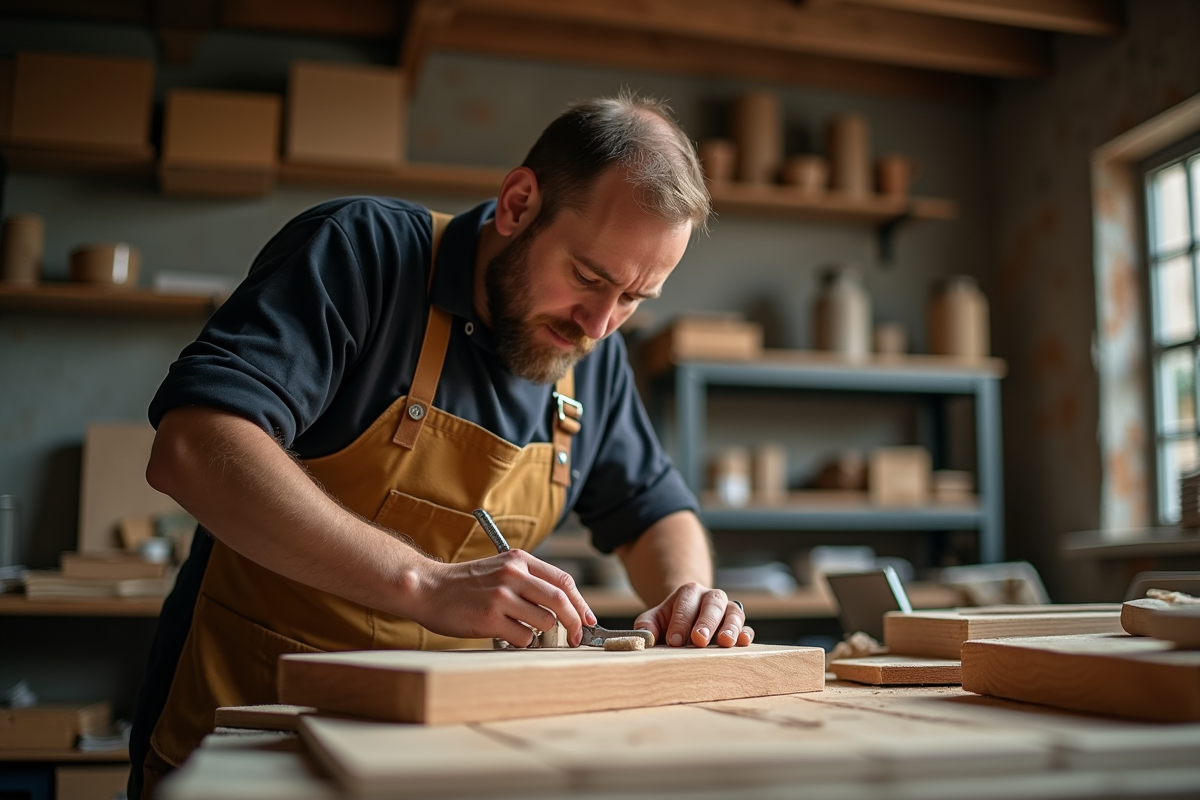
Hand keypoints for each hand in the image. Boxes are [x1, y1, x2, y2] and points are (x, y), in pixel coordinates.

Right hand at [412, 550, 595, 646]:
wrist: (427, 588)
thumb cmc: (465, 584)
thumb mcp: (500, 569)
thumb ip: (529, 582)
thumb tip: (563, 608)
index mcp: (518, 560)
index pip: (563, 580)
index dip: (580, 603)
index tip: (587, 619)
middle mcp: (513, 575)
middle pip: (560, 601)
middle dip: (574, 623)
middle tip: (576, 638)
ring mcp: (501, 596)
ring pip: (544, 622)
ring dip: (540, 632)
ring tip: (520, 628)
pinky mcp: (489, 618)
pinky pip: (522, 637)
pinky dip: (520, 640)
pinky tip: (503, 632)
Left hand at [633, 582, 753, 647]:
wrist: (686, 621)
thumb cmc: (669, 622)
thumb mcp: (654, 619)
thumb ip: (646, 626)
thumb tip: (645, 637)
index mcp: (689, 592)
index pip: (686, 603)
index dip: (680, 622)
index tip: (674, 641)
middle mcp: (711, 597)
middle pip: (713, 603)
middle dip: (706, 622)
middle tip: (699, 640)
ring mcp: (728, 610)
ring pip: (734, 613)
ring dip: (730, 627)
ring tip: (725, 642)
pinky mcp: (740, 626)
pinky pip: (747, 627)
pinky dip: (746, 634)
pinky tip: (743, 642)